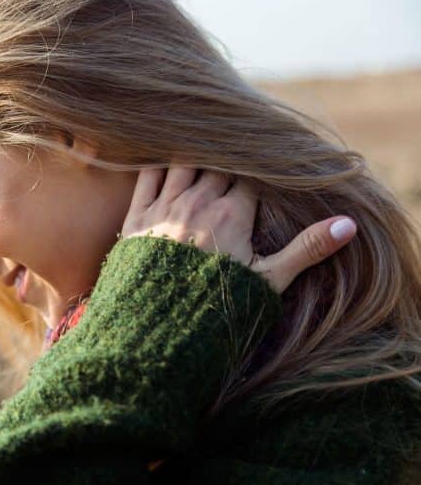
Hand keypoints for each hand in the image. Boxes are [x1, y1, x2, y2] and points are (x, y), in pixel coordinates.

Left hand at [122, 166, 356, 293]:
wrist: (161, 328)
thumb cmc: (220, 306)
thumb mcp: (269, 281)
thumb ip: (307, 249)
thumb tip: (349, 225)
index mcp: (233, 214)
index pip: (250, 177)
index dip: (257, 175)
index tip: (260, 178)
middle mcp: (198, 202)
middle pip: (217, 166)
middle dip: (228, 166)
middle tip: (233, 168)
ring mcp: (164, 207)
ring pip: (184, 163)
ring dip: (196, 158)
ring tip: (205, 156)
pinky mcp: (135, 217)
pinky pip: (147, 176)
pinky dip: (157, 163)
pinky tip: (164, 160)